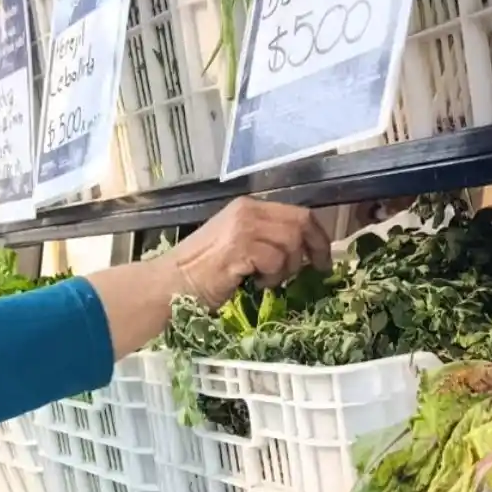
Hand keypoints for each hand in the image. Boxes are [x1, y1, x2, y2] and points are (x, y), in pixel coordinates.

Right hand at [173, 198, 331, 308]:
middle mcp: (247, 211)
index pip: (298, 213)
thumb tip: (301, 252)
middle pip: (301, 222)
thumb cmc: (199, 273)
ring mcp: (243, 228)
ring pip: (291, 242)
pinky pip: (275, 260)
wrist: (169, 284)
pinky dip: (272, 277)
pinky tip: (255, 284)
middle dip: (314, 249)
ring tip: (268, 280)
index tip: (323, 257)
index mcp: (248, 207)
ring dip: (287, 267)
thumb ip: (264, 240)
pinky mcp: (240, 247)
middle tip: (315, 270)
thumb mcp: (236, 245)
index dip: (318, 235)